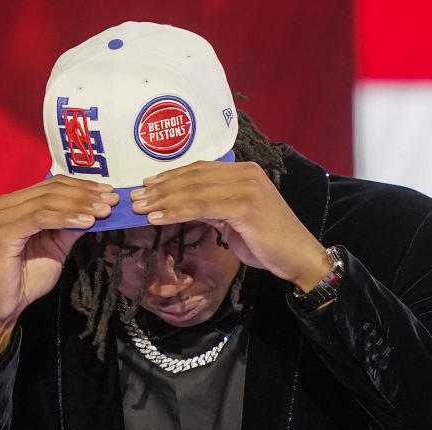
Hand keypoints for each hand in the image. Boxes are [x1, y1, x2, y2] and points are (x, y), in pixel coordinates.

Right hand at [0, 176, 116, 355]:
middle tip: (113, 200)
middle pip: (53, 189)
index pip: (55, 185)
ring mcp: (4, 216)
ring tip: (104, 211)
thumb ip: (71, 228)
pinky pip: (40, 218)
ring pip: (48, 201)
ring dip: (80, 205)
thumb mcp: (57, 247)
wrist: (3, 305)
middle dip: (86, 194)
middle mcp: (8, 204)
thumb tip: (98, 211)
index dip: (84, 186)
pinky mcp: (4, 232)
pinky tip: (86, 222)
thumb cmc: (26, 278)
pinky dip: (65, 218)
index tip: (111, 192)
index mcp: (19, 203)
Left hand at [130, 161, 331, 291]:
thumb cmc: (268, 242)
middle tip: (134, 197)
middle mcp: (245, 173)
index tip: (145, 185)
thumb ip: (213, 206)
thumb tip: (183, 205)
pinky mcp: (245, 206)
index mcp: (243, 171)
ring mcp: (246, 187)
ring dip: (163, 199)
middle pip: (193, 175)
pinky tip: (157, 218)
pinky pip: (201, 206)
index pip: (198, 169)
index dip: (169, 176)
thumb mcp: (235, 218)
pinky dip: (176, 212)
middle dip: (160, 187)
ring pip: (194, 190)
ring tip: (139, 208)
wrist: (298, 257)